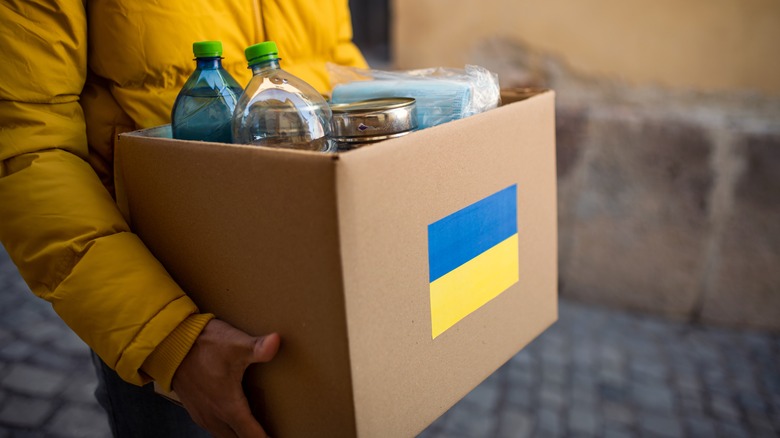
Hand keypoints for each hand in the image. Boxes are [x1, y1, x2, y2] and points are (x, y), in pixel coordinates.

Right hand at [171, 319, 280, 436]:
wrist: (168, 344)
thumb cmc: (203, 346)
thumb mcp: (235, 344)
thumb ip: (258, 347)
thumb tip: (276, 341)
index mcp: (228, 407)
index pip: (252, 435)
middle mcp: (214, 416)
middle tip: (267, 434)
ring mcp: (202, 414)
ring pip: (225, 435)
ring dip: (238, 435)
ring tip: (251, 430)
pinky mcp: (194, 408)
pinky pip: (214, 428)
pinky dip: (226, 429)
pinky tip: (231, 420)